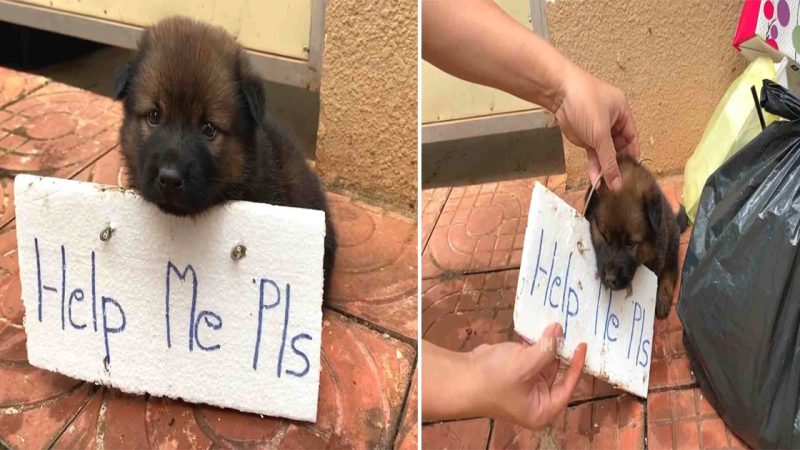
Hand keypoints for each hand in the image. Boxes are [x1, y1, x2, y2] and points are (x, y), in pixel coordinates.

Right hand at [468, 323, 586, 428]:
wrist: (461, 378)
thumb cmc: (494, 380)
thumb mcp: (525, 365)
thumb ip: (546, 349)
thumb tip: (559, 330)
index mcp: (542, 409)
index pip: (567, 387)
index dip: (576, 366)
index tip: (581, 345)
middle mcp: (535, 399)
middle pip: (555, 373)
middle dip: (560, 352)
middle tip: (568, 329)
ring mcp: (523, 384)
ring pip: (542, 362)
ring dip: (546, 345)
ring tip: (554, 325)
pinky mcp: (513, 372)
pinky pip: (529, 356)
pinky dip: (533, 344)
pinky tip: (536, 329)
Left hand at [555, 65, 639, 190]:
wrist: (558, 94)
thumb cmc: (585, 103)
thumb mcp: (601, 133)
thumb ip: (609, 159)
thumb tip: (617, 181)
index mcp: (623, 114)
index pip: (632, 139)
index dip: (633, 156)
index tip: (634, 174)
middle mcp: (612, 122)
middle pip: (619, 148)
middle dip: (618, 166)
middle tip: (619, 185)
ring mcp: (597, 130)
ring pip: (604, 153)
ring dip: (605, 169)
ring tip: (607, 187)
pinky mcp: (584, 137)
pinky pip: (593, 154)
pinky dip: (594, 165)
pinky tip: (596, 179)